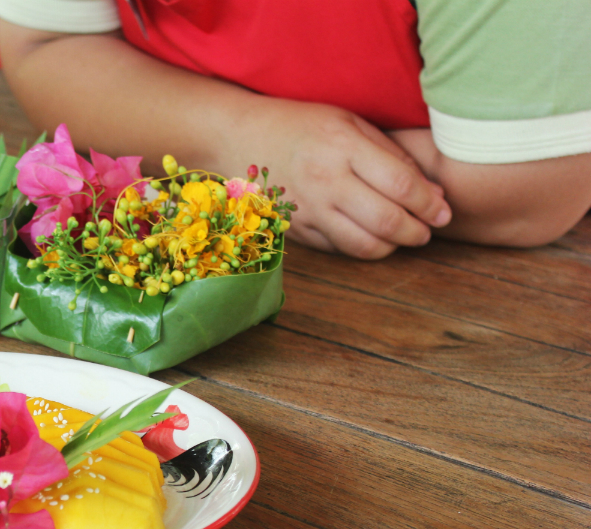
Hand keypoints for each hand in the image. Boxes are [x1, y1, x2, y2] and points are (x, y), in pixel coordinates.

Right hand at [247, 101, 451, 258]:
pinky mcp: (296, 229)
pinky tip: (372, 235)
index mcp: (343, 146)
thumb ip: (393, 156)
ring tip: (404, 236)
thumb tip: (433, 193)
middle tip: (429, 229)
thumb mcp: (351, 123)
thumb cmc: (303, 125)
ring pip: (363, 245)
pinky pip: (340, 249)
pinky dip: (363, 247)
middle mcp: (325, 181)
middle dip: (417, 231)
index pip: (401, 184)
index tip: (444, 211)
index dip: (430, 203)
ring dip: (393, 246)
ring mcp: (308, 209)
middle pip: (386, 221)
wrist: (241, 138)